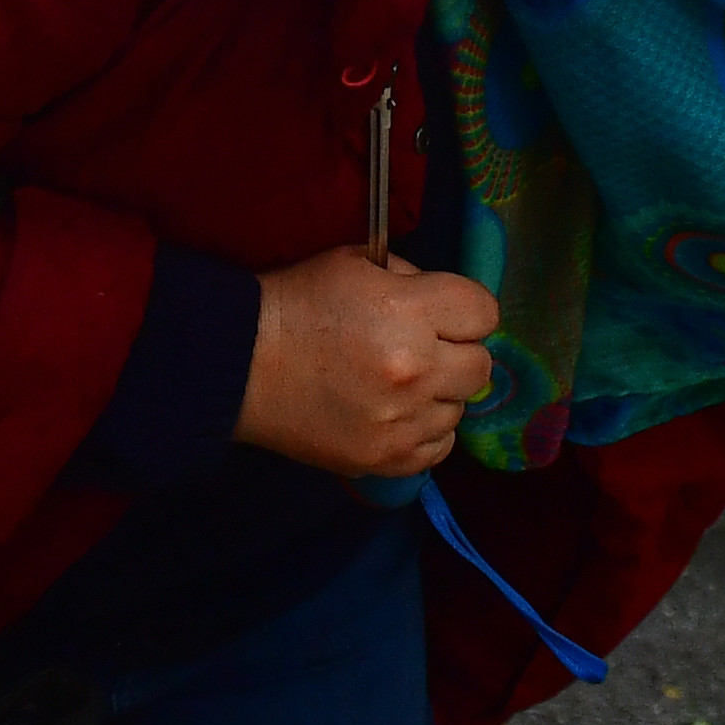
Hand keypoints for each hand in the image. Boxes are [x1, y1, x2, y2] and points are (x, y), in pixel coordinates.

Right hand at [239, 247, 499, 476]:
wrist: (240, 366)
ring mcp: (402, 422)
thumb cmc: (298, 304)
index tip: (441, 313)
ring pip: (460, 408)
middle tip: (422, 348)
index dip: (464, 310)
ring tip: (398, 384)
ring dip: (438, 394)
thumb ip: (412, 279)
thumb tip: (445, 307)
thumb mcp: (357, 264)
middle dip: (456, 351)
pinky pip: (439, 447)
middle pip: (480, 365)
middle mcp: (416, 370)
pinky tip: (396, 414)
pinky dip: (424, 430)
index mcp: (409, 312)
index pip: (484, 313)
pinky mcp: (385, 459)